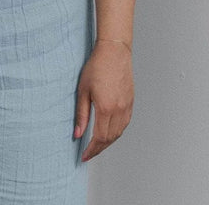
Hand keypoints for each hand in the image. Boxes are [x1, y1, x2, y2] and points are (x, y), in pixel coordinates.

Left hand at [74, 41, 133, 161]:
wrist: (114, 52)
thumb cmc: (96, 67)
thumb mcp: (83, 90)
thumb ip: (81, 114)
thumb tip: (77, 134)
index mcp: (105, 108)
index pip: (99, 138)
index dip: (91, 150)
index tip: (84, 156)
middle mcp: (119, 110)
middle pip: (109, 138)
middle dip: (98, 149)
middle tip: (88, 153)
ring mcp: (126, 107)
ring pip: (118, 133)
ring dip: (108, 142)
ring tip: (96, 146)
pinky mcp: (130, 102)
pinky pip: (124, 124)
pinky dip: (116, 132)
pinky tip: (108, 132)